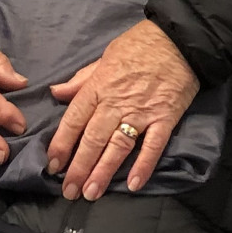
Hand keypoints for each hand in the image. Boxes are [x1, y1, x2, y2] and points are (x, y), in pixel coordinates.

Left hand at [46, 20, 197, 200]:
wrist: (179, 38)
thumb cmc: (139, 45)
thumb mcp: (104, 57)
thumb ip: (82, 80)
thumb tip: (56, 93)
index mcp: (99, 86)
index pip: (75, 119)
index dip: (62, 144)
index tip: (52, 165)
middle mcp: (117, 102)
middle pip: (93, 139)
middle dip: (79, 167)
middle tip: (68, 191)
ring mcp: (142, 112)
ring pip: (118, 147)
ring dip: (103, 172)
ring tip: (91, 193)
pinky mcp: (165, 118)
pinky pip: (153, 146)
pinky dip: (144, 166)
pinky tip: (134, 184)